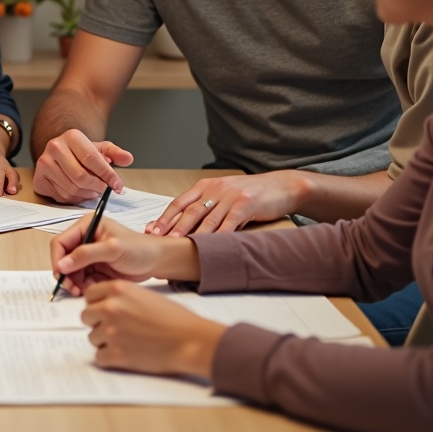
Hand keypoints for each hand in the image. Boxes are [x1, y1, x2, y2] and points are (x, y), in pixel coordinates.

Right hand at [33, 129, 133, 202]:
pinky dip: (74, 198)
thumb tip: (128, 159)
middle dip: (97, 187)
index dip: (107, 175)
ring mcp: (44, 164)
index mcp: (71, 137)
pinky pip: (61, 197)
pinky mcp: (38, 179)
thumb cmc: (81, 151)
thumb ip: (115, 153)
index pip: (92, 159)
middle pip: (81, 177)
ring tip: (93, 191)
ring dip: (87, 195)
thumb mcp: (99, 148)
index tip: (118, 186)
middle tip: (105, 190)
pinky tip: (79, 192)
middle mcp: (54, 147)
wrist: (60, 151)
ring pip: (71, 189)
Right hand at [50, 218, 180, 296]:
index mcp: (87, 225)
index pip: (61, 241)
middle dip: (65, 274)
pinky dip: (82, 286)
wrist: (156, 262)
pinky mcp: (94, 268)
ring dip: (73, 282)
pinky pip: (80, 279)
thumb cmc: (140, 249)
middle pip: (63, 258)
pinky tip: (89, 290)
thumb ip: (86, 254)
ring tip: (81, 291)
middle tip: (71, 288)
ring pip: (70, 271)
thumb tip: (62, 264)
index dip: (57, 258)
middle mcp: (85, 238)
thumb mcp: (112, 249)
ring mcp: (89, 254)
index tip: (61, 274)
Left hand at [81, 280, 224, 377]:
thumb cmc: (175, 319)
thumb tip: (104, 305)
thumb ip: (122, 298)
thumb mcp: (145, 296)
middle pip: (86, 316)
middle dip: (98, 323)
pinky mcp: (115, 354)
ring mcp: (111, 331)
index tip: (103, 311)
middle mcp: (110, 307)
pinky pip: (99, 357)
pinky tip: (126, 355)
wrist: (190, 341)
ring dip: (105, 342)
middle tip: (116, 329)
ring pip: (92, 338)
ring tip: (127, 342)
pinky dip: (109, 359)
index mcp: (118, 289)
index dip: (96, 304)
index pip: (89, 295)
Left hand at [146, 171, 306, 235]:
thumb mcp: (224, 195)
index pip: (179, 202)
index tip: (150, 230)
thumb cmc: (250, 194)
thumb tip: (181, 225)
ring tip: (179, 244)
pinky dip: (219, 235)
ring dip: (192, 233)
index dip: (164, 217)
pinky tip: (211, 245)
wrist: (281, 186)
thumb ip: (205, 206)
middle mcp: (215, 188)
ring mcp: (231, 196)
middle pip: (190, 210)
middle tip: (158, 239)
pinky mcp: (246, 204)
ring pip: (207, 218)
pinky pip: (230, 222)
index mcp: (206, 185)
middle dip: (172, 226)